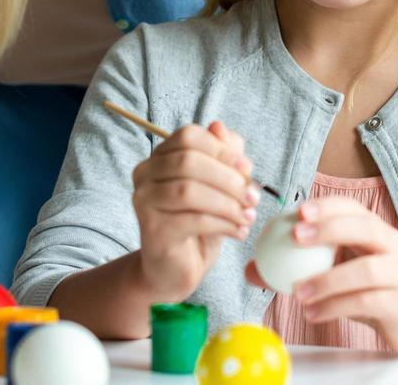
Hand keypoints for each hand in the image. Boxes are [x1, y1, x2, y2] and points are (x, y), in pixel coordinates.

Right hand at [131, 121, 256, 301]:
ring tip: (248, 216)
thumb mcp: (218, 186)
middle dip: (228, 179)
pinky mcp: (152, 230)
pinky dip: (222, 224)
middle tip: (253, 197)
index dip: (221, 150)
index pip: (189, 137)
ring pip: (189, 191)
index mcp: (160, 156)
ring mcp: (144, 202)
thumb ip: (223, 156)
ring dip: (227, 203)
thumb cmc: (198, 223)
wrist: (175, 269)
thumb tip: (221, 128)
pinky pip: (192, 220)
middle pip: (188, 162)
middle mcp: (144, 174)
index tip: (247, 169)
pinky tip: (238, 232)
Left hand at [243, 197, 397, 352]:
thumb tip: (252, 269)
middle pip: (366, 227)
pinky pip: (368, 302)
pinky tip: (315, 313)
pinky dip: (337, 306)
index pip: (353, 208)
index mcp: (376, 232)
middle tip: (296, 237)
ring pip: (367, 269)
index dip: (327, 206)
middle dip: (330, 227)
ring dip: (328, 279)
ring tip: (298, 293)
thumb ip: (298, 269)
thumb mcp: (337, 276)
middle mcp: (392, 246)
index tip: (298, 212)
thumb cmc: (374, 293)